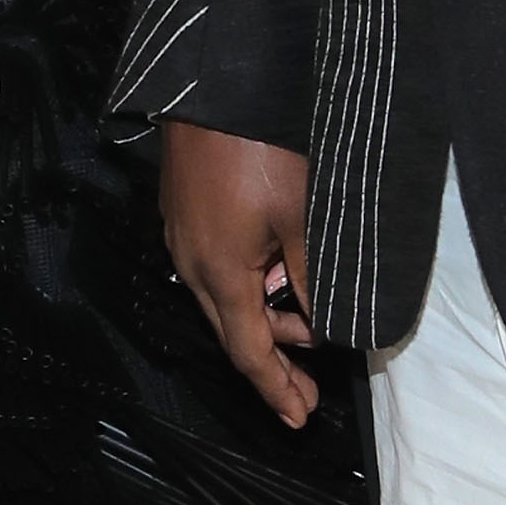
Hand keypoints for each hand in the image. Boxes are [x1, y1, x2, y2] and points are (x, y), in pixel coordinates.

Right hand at [160, 120, 318, 426]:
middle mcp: (192, 263)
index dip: (276, 389)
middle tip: (308, 392)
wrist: (211, 86)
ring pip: (223, 299)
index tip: (300, 419)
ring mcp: (182, 236)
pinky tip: (274, 275)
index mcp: (220, 273)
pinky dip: (247, 287)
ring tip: (306, 326)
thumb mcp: (300, 215)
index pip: (250, 352)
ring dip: (263, 320)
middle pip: (233, 332)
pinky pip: (214, 268)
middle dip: (272, 365)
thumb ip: (310, 275)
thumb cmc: (259, 146)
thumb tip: (323, 322)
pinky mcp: (182, 211)